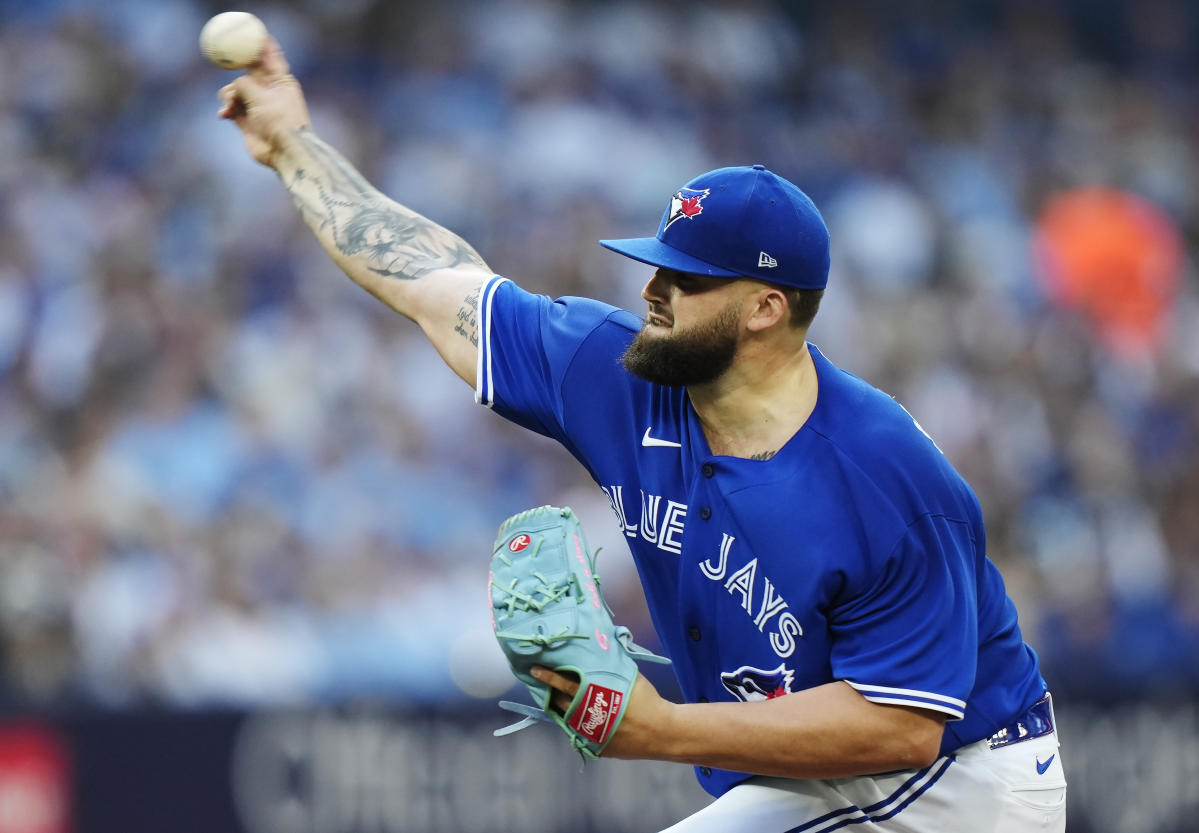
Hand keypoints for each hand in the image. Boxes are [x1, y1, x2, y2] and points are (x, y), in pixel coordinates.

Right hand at [218, 36, 310, 167]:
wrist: (284, 152)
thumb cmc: (280, 121)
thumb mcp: (260, 95)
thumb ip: (243, 84)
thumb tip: (232, 87)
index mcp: (281, 81)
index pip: (270, 57)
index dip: (260, 45)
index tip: (252, 31)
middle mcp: (269, 91)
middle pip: (249, 71)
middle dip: (237, 65)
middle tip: (225, 57)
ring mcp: (257, 106)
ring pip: (234, 89)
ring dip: (230, 95)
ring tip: (232, 106)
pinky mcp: (246, 120)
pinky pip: (230, 107)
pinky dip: (226, 109)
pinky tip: (225, 114)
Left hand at [531, 666, 671, 758]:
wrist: (661, 732)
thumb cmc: (646, 700)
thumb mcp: (628, 677)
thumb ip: (610, 667)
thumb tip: (601, 650)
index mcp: (592, 696)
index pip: (563, 683)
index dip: (548, 676)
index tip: (535, 670)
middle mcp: (586, 717)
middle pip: (560, 703)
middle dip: (551, 693)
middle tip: (544, 684)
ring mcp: (589, 735)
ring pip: (567, 720)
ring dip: (562, 709)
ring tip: (558, 699)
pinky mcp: (596, 747)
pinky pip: (581, 734)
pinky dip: (578, 724)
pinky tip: (580, 716)